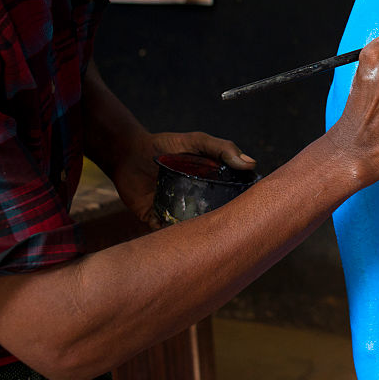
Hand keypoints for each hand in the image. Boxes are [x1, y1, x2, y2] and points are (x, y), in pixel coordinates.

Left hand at [113, 131, 252, 227]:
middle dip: (217, 225)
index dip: (238, 206)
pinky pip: (164, 232)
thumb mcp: (198, 141)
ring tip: (201, 238)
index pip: (228, 198)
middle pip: (210, 217)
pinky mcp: (154, 217)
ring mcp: (174, 209)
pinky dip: (168, 235)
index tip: (248, 214)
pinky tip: (173, 233)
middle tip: (224, 230)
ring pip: (188, 229)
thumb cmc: (165, 144)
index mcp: (208, 184)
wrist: (128, 151)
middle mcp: (194, 199)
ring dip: (194, 234)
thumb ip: (223, 149)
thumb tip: (250, 164)